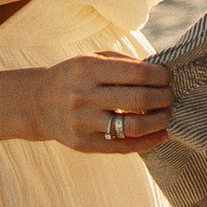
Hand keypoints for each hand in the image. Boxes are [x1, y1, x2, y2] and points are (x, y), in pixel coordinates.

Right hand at [30, 53, 170, 153]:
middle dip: (164, 98)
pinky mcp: (83, 144)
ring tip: (166, 115)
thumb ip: (124, 62)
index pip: (138, 73)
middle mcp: (83, 95)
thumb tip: (161, 72)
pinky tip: (160, 135)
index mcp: (87, 69)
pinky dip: (148, 142)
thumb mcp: (92, 59)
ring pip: (133, 126)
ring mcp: (82, 122)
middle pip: (139, 99)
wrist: (37, 104)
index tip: (167, 78)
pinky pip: (123, 147)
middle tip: (170, 96)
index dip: (161, 76)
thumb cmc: (74, 77)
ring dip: (159, 121)